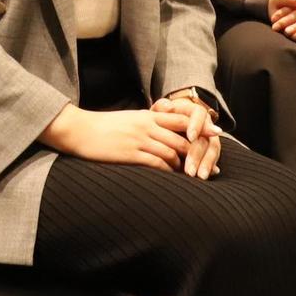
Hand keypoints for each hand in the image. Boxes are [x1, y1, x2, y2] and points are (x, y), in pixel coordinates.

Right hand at [40, 104, 215, 172]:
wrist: (79, 130)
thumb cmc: (103, 127)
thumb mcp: (128, 120)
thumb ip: (147, 124)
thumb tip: (163, 132)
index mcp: (147, 116)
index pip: (181, 118)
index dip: (200, 126)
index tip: (215, 134)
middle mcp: (146, 125)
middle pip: (182, 137)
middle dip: (199, 152)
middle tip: (212, 166)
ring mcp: (139, 139)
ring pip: (172, 152)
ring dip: (185, 165)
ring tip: (195, 177)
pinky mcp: (130, 154)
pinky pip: (156, 163)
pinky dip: (169, 171)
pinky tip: (175, 179)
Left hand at [153, 95, 223, 178]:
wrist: (168, 123)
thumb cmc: (161, 117)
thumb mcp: (160, 111)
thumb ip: (162, 108)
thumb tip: (167, 106)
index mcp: (193, 111)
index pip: (199, 114)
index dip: (197, 125)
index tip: (191, 137)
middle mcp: (205, 123)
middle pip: (206, 137)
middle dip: (198, 154)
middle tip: (189, 168)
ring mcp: (209, 137)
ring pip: (213, 149)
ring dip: (206, 163)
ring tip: (199, 176)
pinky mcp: (210, 149)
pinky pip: (213, 158)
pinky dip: (209, 167)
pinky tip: (204, 176)